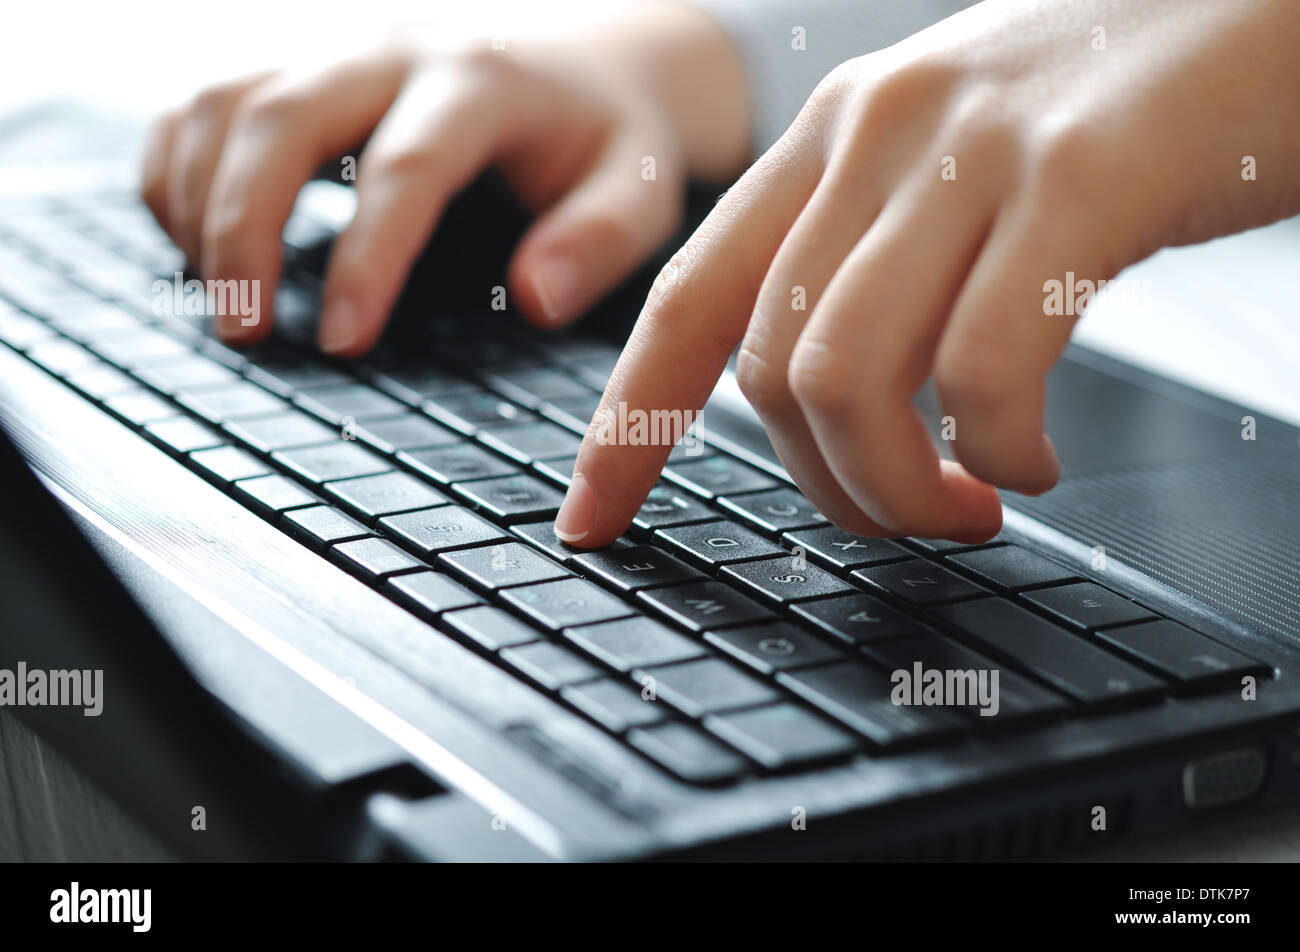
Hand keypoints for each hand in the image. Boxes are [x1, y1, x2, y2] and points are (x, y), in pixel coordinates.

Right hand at [139, 3, 747, 352]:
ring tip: (224, 303)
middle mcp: (393, 52)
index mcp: (483, 83)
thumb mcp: (638, 189)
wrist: (583, 62)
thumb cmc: (605, 141)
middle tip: (244, 334)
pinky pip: (204, 104)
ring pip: (223, 102)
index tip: (343, 343)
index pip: (405, 167)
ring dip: (196, 202)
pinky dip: (177, 172)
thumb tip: (535, 300)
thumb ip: (599, 241)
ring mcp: (335, 52)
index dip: (365, 258)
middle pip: (279, 116)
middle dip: (241, 228)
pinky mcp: (297, 68)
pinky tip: (197, 245)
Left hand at [556, 0, 1299, 545]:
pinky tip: (1035, 460)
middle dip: (824, 484)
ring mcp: (968, 151)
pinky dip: (997, 453)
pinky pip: (981, 372)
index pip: (686, 300)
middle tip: (900, 516)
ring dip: (893, 488)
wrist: (1268, 5)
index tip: (592, 517)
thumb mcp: (951, 166)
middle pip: (765, 365)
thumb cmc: (1112, 111)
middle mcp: (874, 132)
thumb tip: (821, 403)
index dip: (627, 425)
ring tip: (962, 505)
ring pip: (844, 377)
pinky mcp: (1075, 180)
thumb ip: (871, 259)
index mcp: (827, 138)